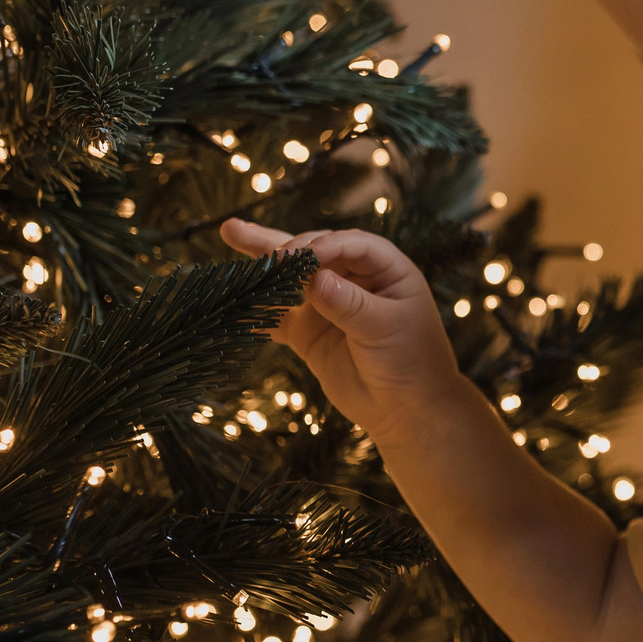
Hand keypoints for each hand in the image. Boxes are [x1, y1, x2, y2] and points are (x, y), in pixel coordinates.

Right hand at [220, 219, 463, 436]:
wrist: (406, 410)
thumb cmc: (411, 361)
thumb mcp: (384, 328)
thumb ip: (348, 304)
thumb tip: (314, 279)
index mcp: (384, 269)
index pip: (351, 244)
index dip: (326, 245)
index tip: (304, 255)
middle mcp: (353, 279)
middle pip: (316, 252)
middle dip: (288, 247)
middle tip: (266, 251)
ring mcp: (327, 304)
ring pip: (292, 277)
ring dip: (264, 262)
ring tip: (231, 231)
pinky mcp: (307, 331)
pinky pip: (277, 316)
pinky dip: (256, 310)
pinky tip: (232, 298)